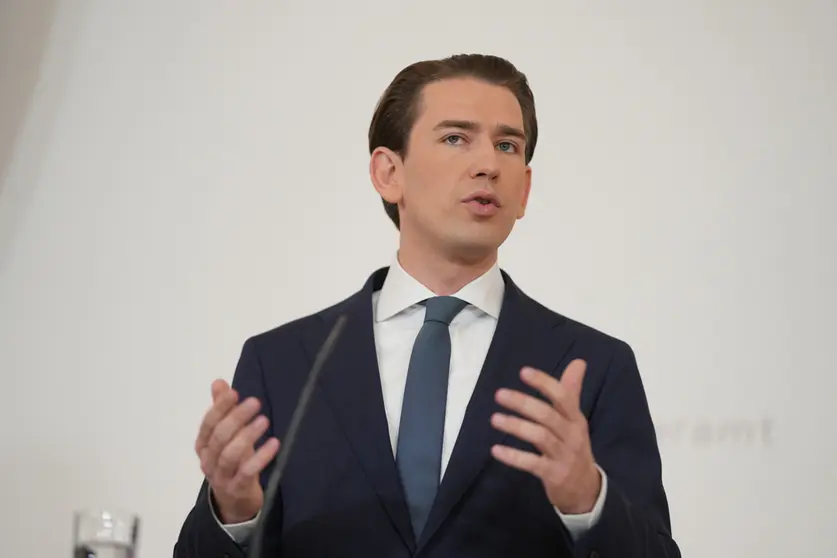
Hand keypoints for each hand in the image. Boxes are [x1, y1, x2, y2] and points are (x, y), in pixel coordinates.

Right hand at [195, 379, 280, 523]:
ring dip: (247, 436)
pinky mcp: (237, 489)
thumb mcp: (226, 436)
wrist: (234, 502)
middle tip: (255, 402)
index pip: (208, 424)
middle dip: (236, 418)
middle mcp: (208, 461)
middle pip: (218, 437)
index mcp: (202, 446)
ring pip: (229, 455)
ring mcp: (221, 477)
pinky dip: (260, 457)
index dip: (220, 408)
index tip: (235, 393)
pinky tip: (274, 443)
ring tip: (264, 420)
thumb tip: (218, 382)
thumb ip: (221, 409)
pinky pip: (247, 472)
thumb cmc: (231, 463)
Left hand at [490, 359, 600, 513]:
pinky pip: (532, 464)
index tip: (523, 371)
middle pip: (548, 415)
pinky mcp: (554, 475)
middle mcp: (572, 435)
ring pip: (540, 437)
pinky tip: (496, 450)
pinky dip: (514, 457)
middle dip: (523, 403)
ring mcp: (564, 456)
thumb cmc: (573, 447)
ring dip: (516, 426)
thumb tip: (579, 361)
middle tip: (499, 394)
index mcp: (575, 418)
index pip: (563, 396)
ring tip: (494, 419)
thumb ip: (571, 391)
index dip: (544, 383)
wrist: (586, 489)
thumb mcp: (575, 420)